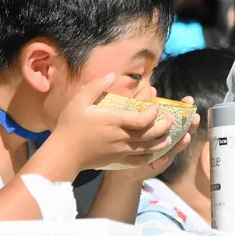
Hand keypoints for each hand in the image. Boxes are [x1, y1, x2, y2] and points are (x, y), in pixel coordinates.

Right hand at [51, 74, 175, 172]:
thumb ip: (96, 86)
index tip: (156, 107)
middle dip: (164, 127)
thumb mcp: (80, 100)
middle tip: (169, 120)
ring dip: (161, 142)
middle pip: (151, 134)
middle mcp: (121, 137)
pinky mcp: (117, 160)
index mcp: (114, 121)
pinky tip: (153, 152)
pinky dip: (149, 156)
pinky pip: (139, 161)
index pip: (143, 119)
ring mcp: (121, 150)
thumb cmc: (70, 125)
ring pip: (148, 148)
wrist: (64, 153)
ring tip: (168, 136)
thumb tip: (111, 74)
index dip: (154, 113)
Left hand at [111, 96, 199, 183]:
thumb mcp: (137, 118)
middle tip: (194, 118)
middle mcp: (166, 139)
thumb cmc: (129, 134)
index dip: (185, 108)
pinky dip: (162, 161)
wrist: (119, 157)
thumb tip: (152, 89)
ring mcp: (163, 153)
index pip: (177, 116)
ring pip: (174, 148)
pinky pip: (159, 164)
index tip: (189, 100)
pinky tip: (163, 158)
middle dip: (189, 125)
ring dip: (180, 143)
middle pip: (182, 132)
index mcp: (164, 127)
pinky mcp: (154, 165)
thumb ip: (146, 105)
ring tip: (185, 137)